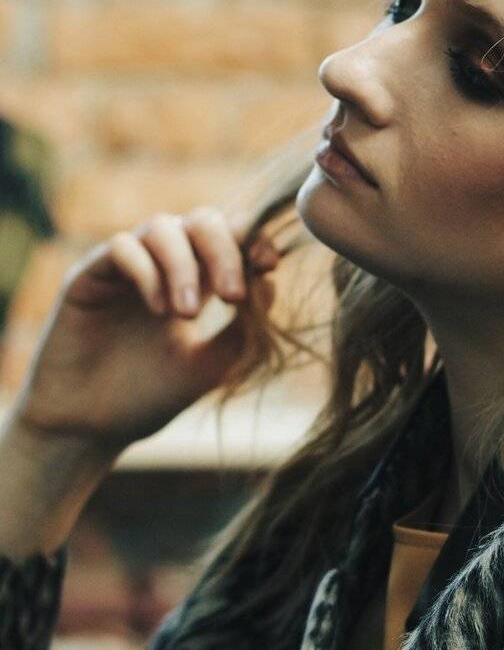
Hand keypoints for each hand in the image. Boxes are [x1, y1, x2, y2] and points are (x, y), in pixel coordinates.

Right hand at [10, 208, 281, 453]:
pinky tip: (159, 311)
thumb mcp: (211, 367)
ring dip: (185, 265)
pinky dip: (147, 272)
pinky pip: (122, 247)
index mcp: (196, 282)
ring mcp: (125, 268)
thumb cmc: (149, 397)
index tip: (269, 264)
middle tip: (232, 296)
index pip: (230, 237)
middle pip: (202, 221)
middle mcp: (161, 267)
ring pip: (163, 227)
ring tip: (188, 314)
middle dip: (224, 250)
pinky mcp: (89, 276)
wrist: (90, 429)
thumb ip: (243, 330)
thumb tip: (269, 283)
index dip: (253, 239)